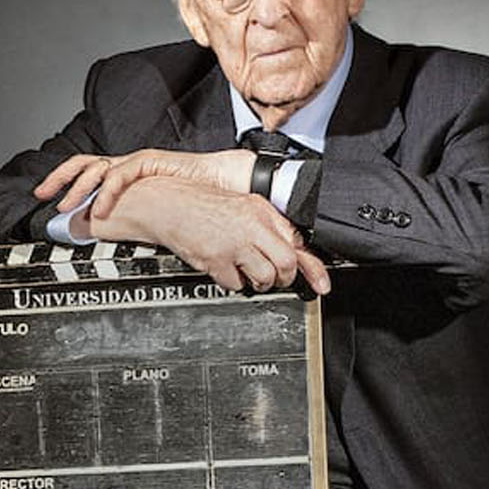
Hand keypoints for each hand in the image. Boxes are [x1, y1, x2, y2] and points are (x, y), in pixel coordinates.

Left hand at [33, 149, 253, 215]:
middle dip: (57, 178)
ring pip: (95, 167)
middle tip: (41, 194)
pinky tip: (99, 210)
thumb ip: (126, 218)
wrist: (219, 184)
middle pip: (81, 163)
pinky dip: (106, 193)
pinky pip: (119, 174)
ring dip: (77, 187)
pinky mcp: (148, 161)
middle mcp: (125, 164)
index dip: (63, 182)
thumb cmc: (189, 198)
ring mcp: (135, 160)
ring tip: (65, 205)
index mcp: (123, 173)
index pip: (86, 172)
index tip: (45, 197)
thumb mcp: (148, 211)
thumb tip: (104, 235)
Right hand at [82, 176, 328, 295]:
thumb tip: (292, 247)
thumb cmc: (202, 204)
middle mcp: (251, 226)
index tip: (321, 282)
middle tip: (275, 277)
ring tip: (247, 271)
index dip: (311, 267)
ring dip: (259, 282)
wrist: (167, 203)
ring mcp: (234, 244)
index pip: (296, 241)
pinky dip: (233, 282)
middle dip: (283, 277)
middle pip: (287, 264)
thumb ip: (268, 224)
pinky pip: (236, 284)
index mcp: (261, 210)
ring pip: (265, 278)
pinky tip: (225, 268)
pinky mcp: (216, 260)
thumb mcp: (242, 206)